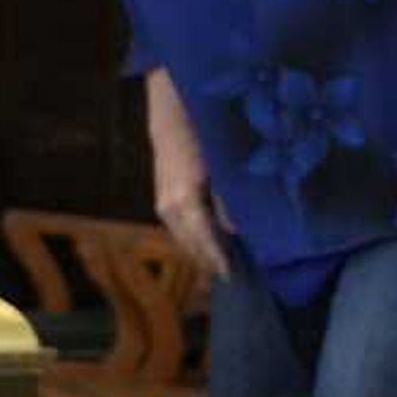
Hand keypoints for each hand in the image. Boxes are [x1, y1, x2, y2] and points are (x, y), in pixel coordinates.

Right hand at [151, 138, 231, 287]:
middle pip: (190, 246)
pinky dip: (194, 239)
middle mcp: (169, 210)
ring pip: (183, 240)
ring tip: (224, 259)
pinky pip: (179, 230)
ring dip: (201, 251)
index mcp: (185, 204)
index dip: (218, 260)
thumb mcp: (221, 170)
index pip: (204, 242)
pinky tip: (209, 239)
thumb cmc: (203, 140)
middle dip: (209, 260)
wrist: (172, 120)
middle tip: (234, 271)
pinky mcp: (162, 203)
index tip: (232, 276)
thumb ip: (226, 202)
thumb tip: (234, 231)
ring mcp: (162, 207)